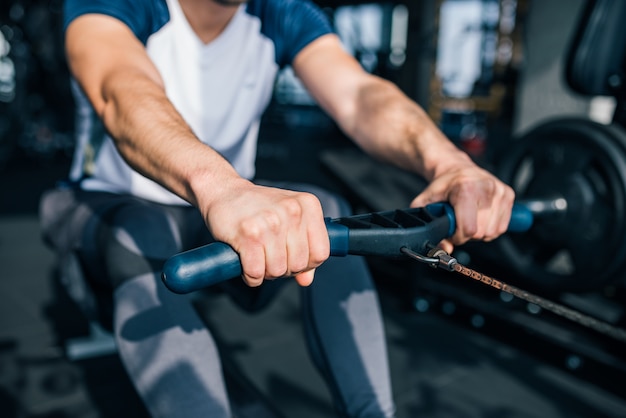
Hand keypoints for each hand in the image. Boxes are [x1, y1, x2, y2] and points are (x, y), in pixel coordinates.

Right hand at [202, 181, 329, 286]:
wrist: (224, 191)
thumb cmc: (258, 207)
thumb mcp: (288, 219)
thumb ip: (303, 248)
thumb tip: (307, 280)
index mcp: (307, 205)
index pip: (321, 252)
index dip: (307, 264)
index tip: (292, 259)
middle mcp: (292, 211)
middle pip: (299, 264)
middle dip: (284, 269)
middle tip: (270, 258)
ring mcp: (270, 222)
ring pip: (277, 270)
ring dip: (265, 273)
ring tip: (258, 258)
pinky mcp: (248, 233)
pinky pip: (256, 272)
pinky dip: (251, 276)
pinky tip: (247, 265)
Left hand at [410, 162, 514, 252]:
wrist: (456, 169)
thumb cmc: (444, 185)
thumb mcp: (426, 202)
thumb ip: (430, 226)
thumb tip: (443, 248)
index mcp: (466, 188)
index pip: (469, 229)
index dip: (457, 236)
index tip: (451, 230)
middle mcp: (486, 187)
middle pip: (481, 232)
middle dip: (467, 234)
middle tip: (459, 223)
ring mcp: (499, 191)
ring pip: (493, 232)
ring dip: (479, 232)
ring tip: (469, 218)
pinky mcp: (508, 194)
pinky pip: (502, 227)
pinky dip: (490, 228)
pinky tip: (481, 217)